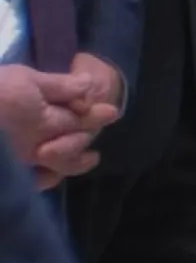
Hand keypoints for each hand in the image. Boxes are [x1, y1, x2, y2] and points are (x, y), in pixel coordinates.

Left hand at [0, 63, 119, 185]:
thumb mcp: (25, 81)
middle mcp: (40, 133)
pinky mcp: (19, 175)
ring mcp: (29, 155)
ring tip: (46, 153)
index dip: (95, 114)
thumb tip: (90, 85)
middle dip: (82, 134)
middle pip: (79, 138)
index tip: (110, 112)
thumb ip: (60, 86)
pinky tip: (41, 169)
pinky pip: (43, 180)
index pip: (79, 114)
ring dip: (68, 156)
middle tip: (70, 131)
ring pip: (67, 161)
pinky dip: (46, 177)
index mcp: (42, 109)